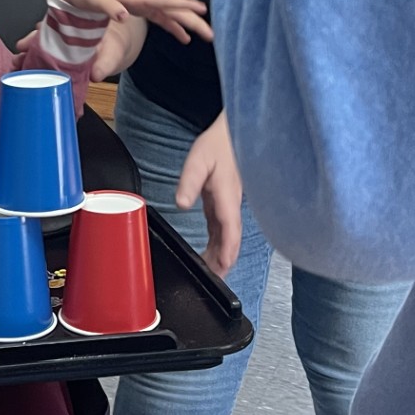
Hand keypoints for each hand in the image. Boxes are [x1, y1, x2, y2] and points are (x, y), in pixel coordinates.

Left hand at [58, 0, 212, 46]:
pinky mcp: (142, 8)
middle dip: (193, 19)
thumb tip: (124, 15)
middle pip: (174, 9)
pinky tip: (184, 37)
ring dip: (189, 23)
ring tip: (206, 35)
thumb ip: (109, 6)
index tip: (201, 9)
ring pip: (172, 13)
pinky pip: (163, 18)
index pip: (164, 1)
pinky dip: (174, 27)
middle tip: (211, 33)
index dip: (183, 5)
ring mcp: (145, 3)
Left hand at [175, 112, 241, 277]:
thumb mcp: (199, 160)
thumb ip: (190, 182)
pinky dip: (219, 244)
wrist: (232, 133)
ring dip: (222, 255)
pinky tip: (212, 253)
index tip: (224, 266)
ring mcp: (229, 205)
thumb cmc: (218, 145)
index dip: (228, 250)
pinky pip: (223, 228)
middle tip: (215, 280)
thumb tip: (181, 203)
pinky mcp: (224, 203)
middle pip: (230, 239)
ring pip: (227, 236)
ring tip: (213, 273)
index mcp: (228, 197)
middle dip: (224, 261)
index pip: (230, 230)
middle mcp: (231, 205)